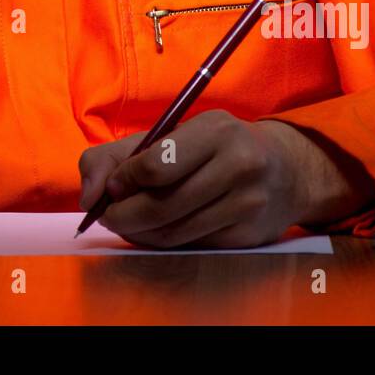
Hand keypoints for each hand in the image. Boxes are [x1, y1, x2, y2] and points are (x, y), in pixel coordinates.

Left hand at [76, 110, 312, 248]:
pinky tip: (155, 231)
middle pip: (162, 205)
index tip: (109, 189)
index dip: (122, 182)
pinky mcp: (248, 234)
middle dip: (123, 215)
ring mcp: (246, 203)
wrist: (285, 169)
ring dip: (140, 232)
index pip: (156, 165)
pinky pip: (192, 245)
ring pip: (174, 231)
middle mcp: (236, 165)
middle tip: (108, 215)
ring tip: (127, 222)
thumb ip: (117, 155)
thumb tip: (88, 196)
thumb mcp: (171, 134)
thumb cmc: (214, 147)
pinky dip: (163, 242)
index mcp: (214, 130)